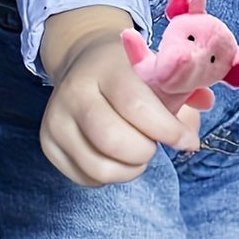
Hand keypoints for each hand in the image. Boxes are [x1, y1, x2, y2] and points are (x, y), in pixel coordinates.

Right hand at [38, 5, 201, 185]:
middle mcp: (75, 91)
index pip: (136, 104)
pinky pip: (83, 177)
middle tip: (156, 146)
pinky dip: (110, 176)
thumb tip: (191, 136)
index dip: (166, 129)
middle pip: (112, 140)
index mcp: (108, 67)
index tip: (187, 142)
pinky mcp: (48, 144)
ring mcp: (56, 119)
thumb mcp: (157, 69)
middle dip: (145, 152)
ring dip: (129, 171)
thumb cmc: (131, 70)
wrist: (85, 60)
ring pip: (96, 166)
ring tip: (141, 155)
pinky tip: (119, 159)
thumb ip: (181, 96)